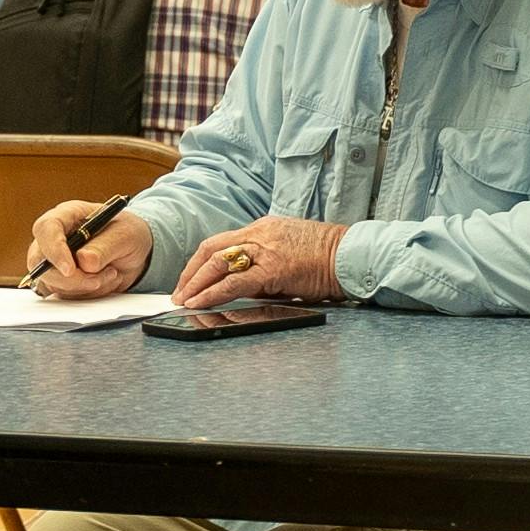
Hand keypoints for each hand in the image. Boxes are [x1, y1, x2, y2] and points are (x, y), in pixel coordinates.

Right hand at [23, 196, 157, 297]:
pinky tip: (103, 282)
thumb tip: (83, 261)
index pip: (46, 229)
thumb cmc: (127, 234)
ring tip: (111, 274)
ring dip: (84, 286)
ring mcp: (53, 261)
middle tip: (98, 279)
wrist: (134, 254)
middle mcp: (55, 237)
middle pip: (40, 261)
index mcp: (67, 215)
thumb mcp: (125, 235)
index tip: (70, 269)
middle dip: (71, 278)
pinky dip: (85, 295)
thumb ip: (105, 246)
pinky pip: (63, 295)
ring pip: (52, 282)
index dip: (54, 250)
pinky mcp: (59, 281)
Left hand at [170, 217, 345, 307]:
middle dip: (190, 273)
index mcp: (263, 228)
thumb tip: (244, 286)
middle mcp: (259, 233)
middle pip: (211, 249)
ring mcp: (265, 249)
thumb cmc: (327, 257)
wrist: (350, 255)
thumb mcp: (289, 251)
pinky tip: (201, 302)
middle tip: (179, 293)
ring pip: (217, 262)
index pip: (221, 242)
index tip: (190, 279)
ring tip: (183, 300)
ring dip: (195, 282)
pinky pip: (234, 282)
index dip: (200, 262)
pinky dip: (213, 293)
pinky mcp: (273, 269)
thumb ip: (265, 263)